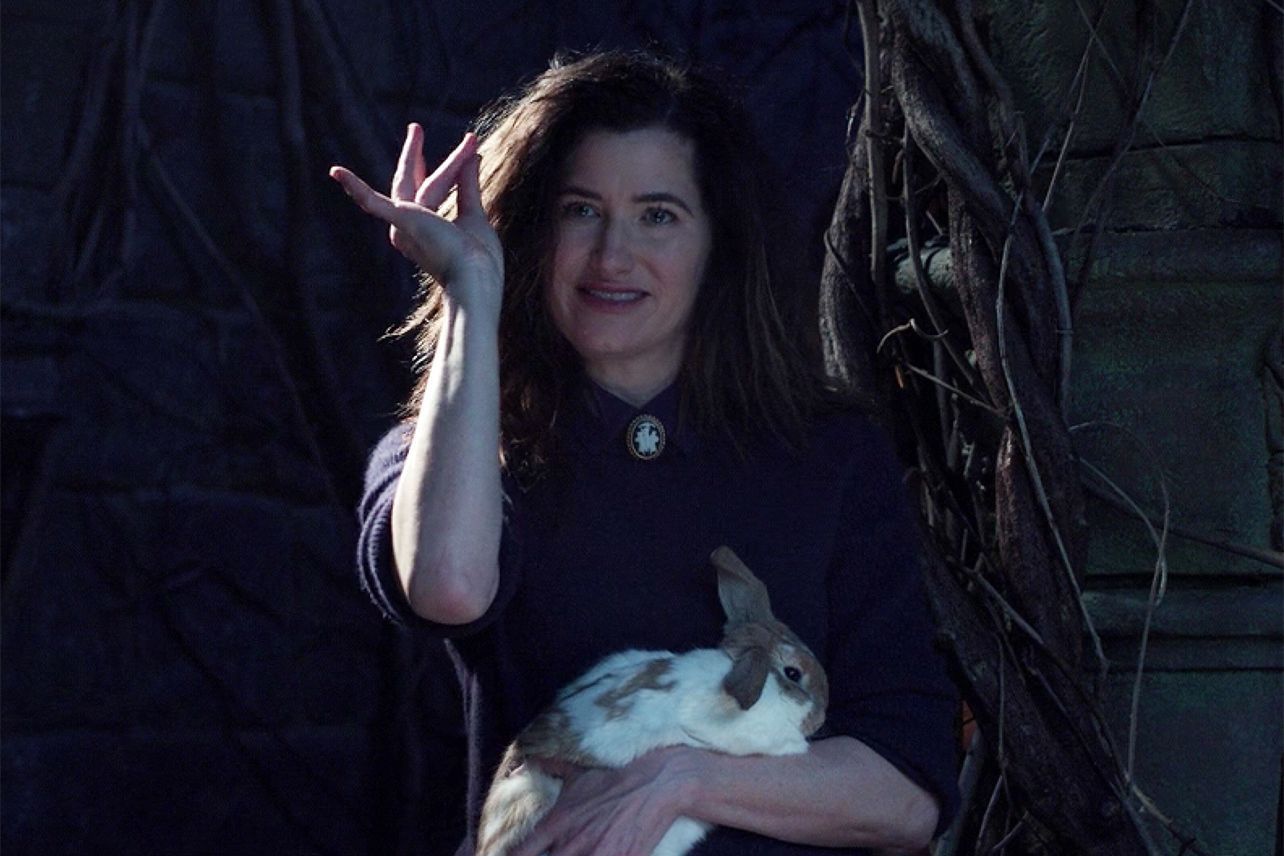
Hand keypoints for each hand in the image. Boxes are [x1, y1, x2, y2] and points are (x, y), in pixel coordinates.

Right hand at [329, 124, 502, 311]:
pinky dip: (355, 187)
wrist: (475, 278)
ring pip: (410, 183)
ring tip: (416, 128)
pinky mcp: (400, 221)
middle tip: (415, 128)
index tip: (458, 152)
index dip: (439, 170)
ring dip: (417, 155)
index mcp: (422, 233)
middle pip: (410, 184)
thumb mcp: (473, 214)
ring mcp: (401, 227)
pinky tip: (336, 172)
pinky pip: (372, 202)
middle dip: (414, 156)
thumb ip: (468, 186)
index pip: (425, 194)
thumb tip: (472, 157)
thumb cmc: (478, 259)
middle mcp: (406, 231)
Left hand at [510, 747, 700, 855]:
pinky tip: (600, 855)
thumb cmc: (614, 779)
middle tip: (555, 853)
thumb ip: (547, 769)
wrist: (655, 785)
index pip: (520, 854)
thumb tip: (519, 765)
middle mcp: (571, 845)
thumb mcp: (577, 773)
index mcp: (557, 823)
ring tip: (579, 854)